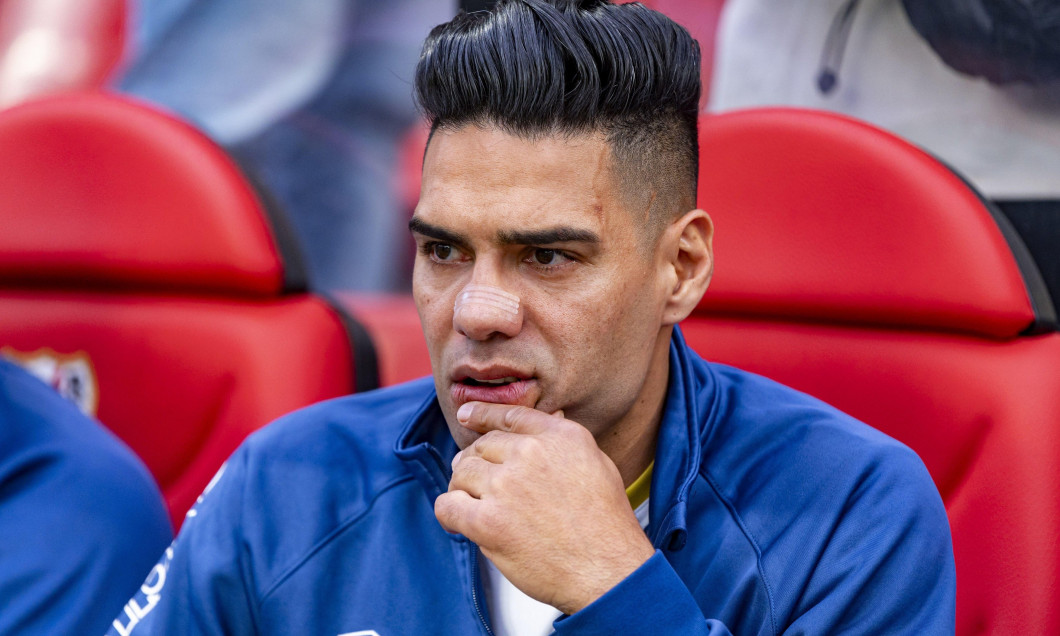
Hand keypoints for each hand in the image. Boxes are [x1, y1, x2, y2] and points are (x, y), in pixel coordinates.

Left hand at [434, 401, 654, 614]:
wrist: (607, 570)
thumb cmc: (606, 524)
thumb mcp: (597, 464)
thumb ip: (565, 441)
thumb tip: (551, 417)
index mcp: (559, 436)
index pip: (509, 415)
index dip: (481, 414)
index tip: (465, 415)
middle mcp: (530, 453)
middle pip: (481, 447)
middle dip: (474, 463)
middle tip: (476, 483)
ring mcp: (506, 486)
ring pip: (461, 474)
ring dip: (462, 489)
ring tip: (472, 506)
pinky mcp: (488, 521)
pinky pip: (448, 506)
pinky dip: (448, 513)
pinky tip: (458, 523)